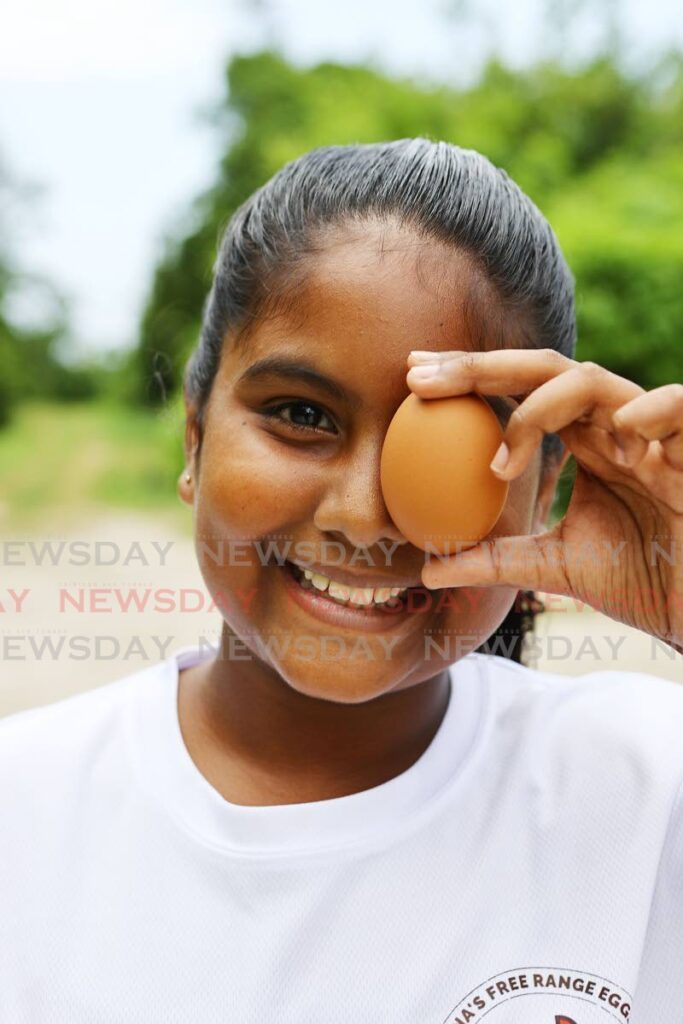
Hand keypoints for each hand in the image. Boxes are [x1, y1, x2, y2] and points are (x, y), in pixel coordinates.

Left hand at [406, 349, 682, 653]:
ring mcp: (654, 435)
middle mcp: (614, 425)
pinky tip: (616, 439)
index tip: (413, 378)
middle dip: (480, 367)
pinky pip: (679, 407)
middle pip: (545, 369)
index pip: (522, 391)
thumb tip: (427, 569)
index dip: (470, 376)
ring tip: (502, 463)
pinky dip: (647, 413)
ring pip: (594, 382)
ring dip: (540, 409)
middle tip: (420, 378)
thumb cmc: (645, 579)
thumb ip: (496, 561)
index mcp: (586, 441)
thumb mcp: (555, 568)